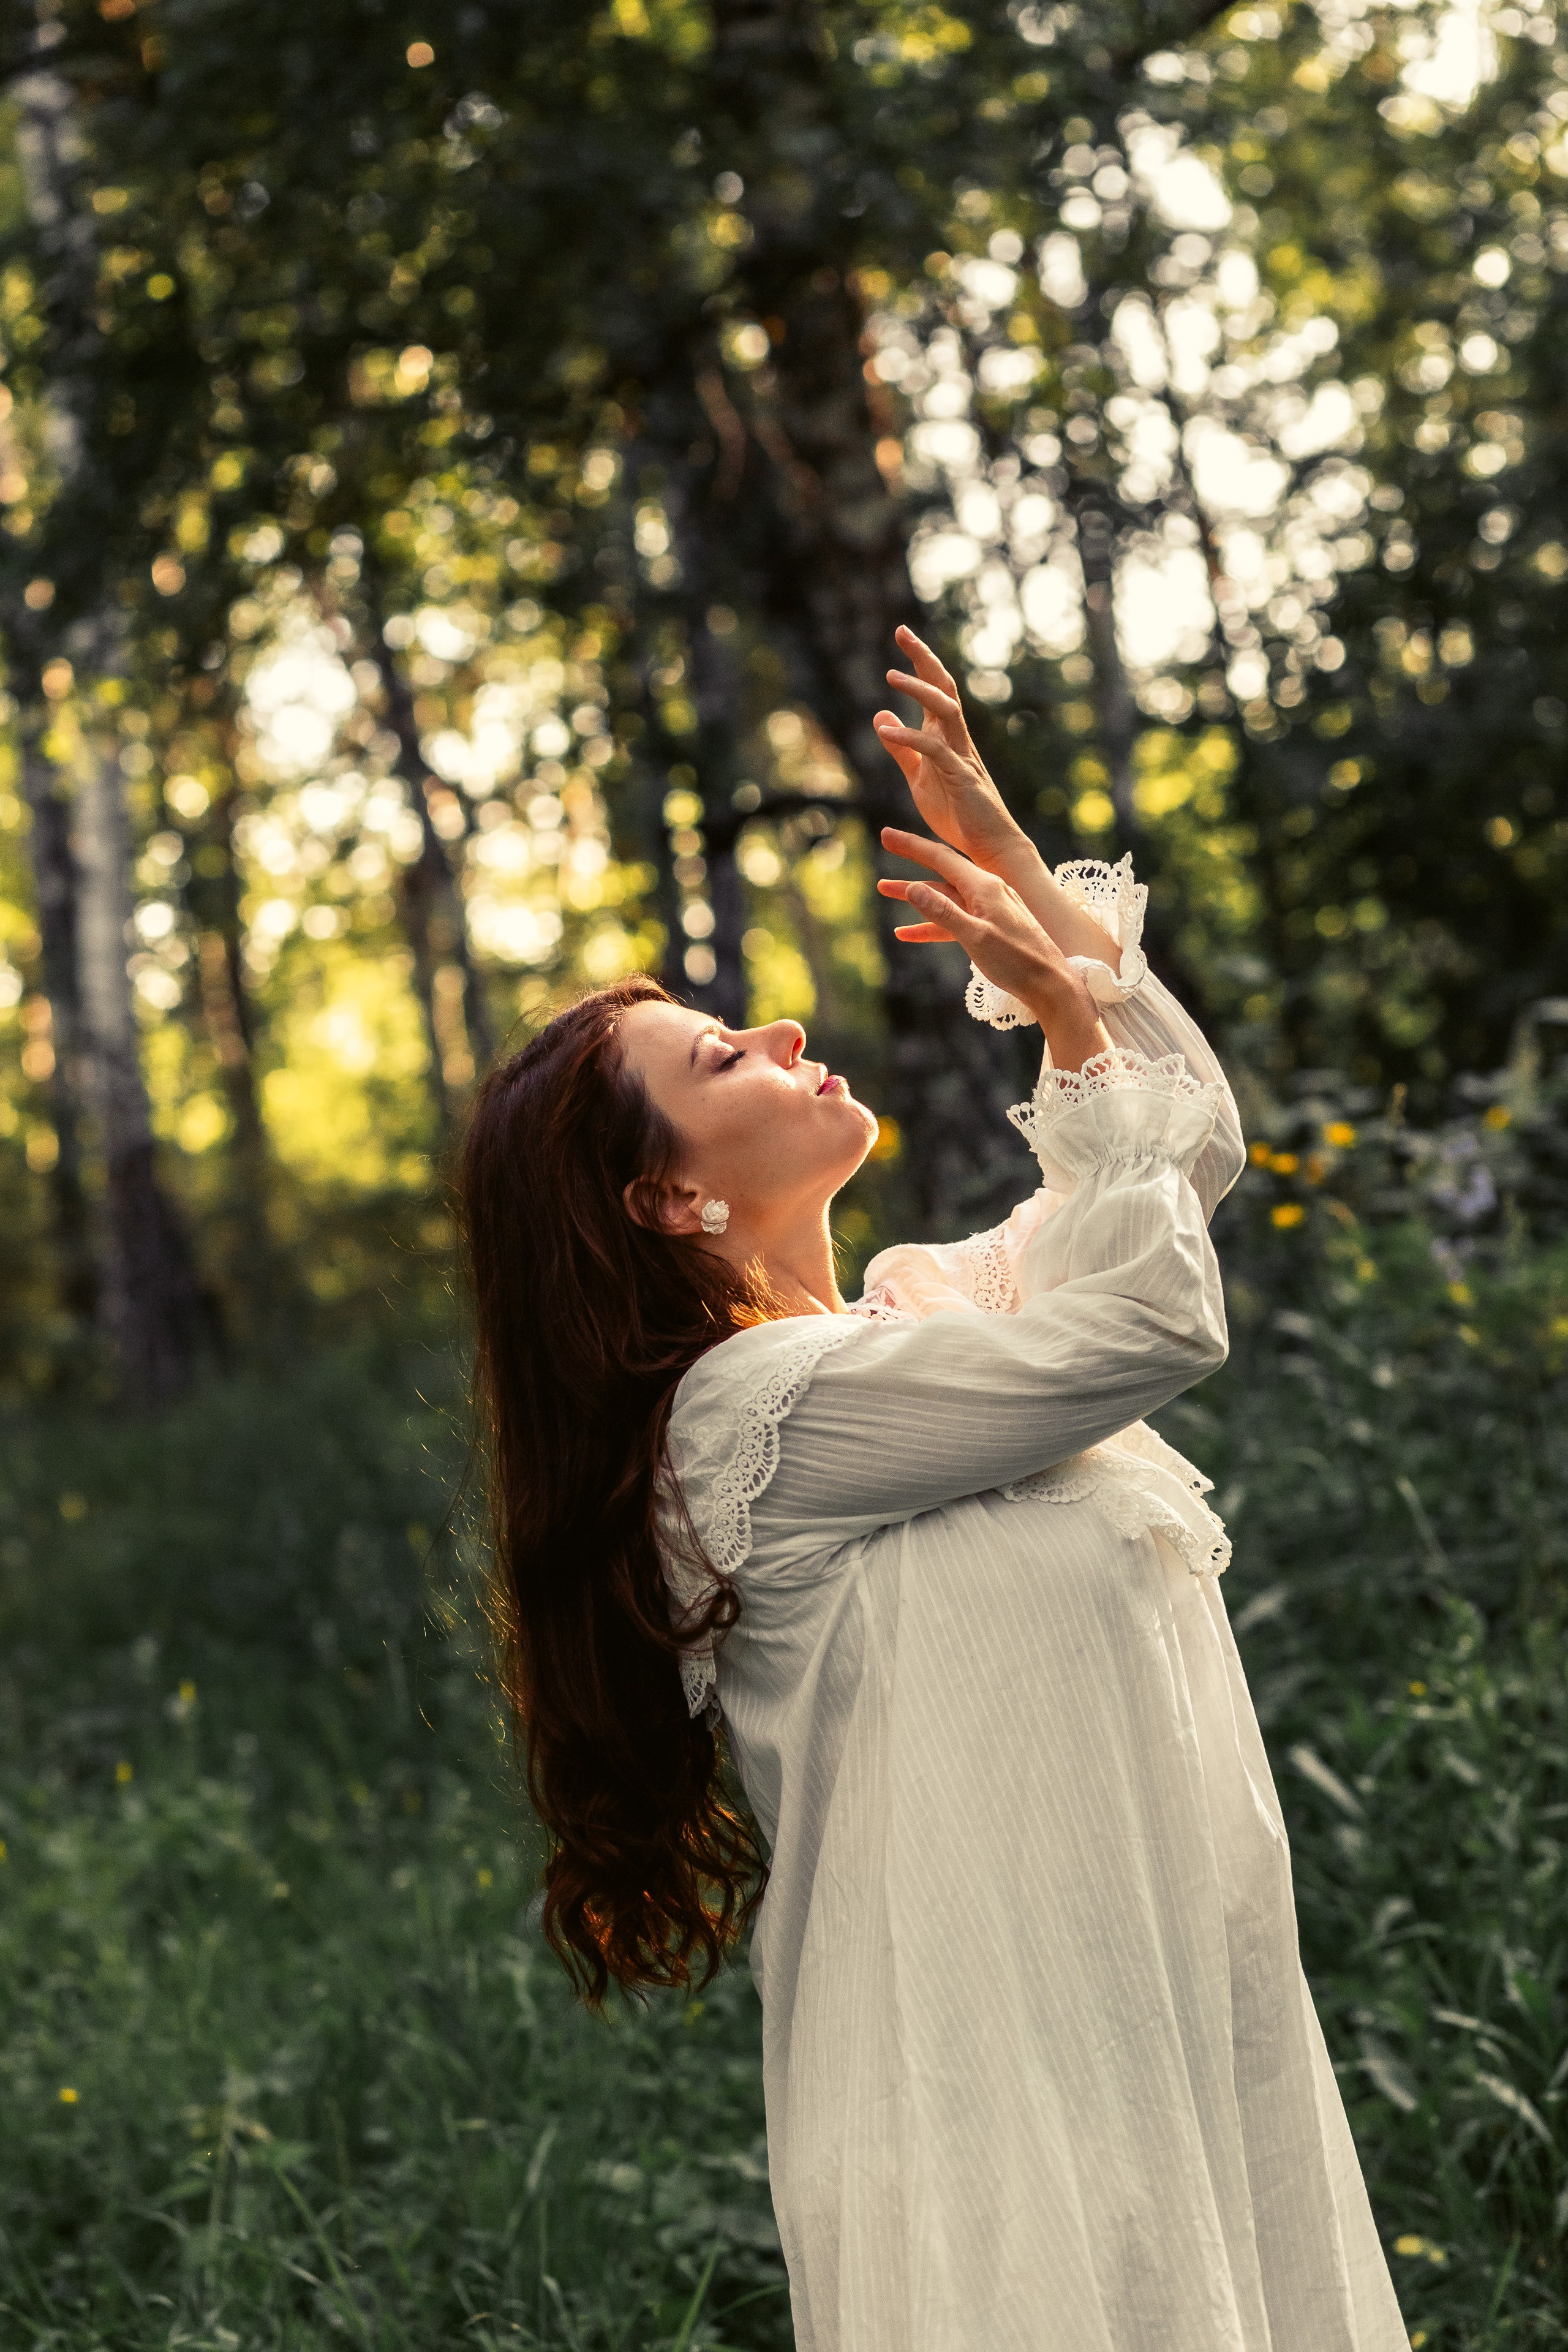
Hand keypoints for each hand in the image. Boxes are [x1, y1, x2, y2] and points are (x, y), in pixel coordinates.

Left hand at [872, 628, 1028, 874]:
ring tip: (891, 676)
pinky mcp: (961, 777)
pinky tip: (887, 731)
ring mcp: (961, 756)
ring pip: (945, 710)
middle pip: (944, 687)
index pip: (935, 689)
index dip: (919, 661)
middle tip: (902, 632)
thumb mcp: (919, 778)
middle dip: (924, 658)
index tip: (902, 634)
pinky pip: (935, 750)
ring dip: (919, 691)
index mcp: (946, 737)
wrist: (988, 848)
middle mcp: (957, 739)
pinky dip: (910, 737)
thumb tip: (879, 716)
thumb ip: (901, 749)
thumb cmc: (958, 815)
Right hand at [877, 827, 1108, 1071]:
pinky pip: (955, 921)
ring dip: (915, 896)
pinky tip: (907, 933)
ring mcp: (990, 909)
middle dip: (911, 860)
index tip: (886, 835)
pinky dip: (931, 925)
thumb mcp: (975, 937)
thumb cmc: (1017, 961)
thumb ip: (943, 912)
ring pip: (945, 897)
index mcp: (985, 886)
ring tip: (884, 889)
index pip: (941, 858)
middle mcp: (988, 891)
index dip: (911, 846)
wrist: (1050, 984)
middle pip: (941, 871)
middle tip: (886, 842)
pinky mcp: (990, 928)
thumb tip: (914, 888)